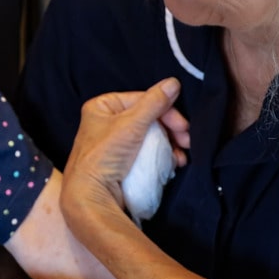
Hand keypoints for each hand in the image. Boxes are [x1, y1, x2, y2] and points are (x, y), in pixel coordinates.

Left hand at [62, 78, 186, 225]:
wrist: (91, 196)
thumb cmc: (105, 155)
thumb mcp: (132, 124)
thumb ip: (154, 103)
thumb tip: (173, 82)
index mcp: (102, 106)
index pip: (142, 100)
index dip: (166, 110)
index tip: (183, 126)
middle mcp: (106, 122)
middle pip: (148, 118)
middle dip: (171, 130)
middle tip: (187, 141)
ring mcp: (115, 143)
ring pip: (150, 136)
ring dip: (170, 144)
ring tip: (181, 156)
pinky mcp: (122, 161)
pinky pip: (146, 152)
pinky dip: (162, 156)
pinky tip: (173, 163)